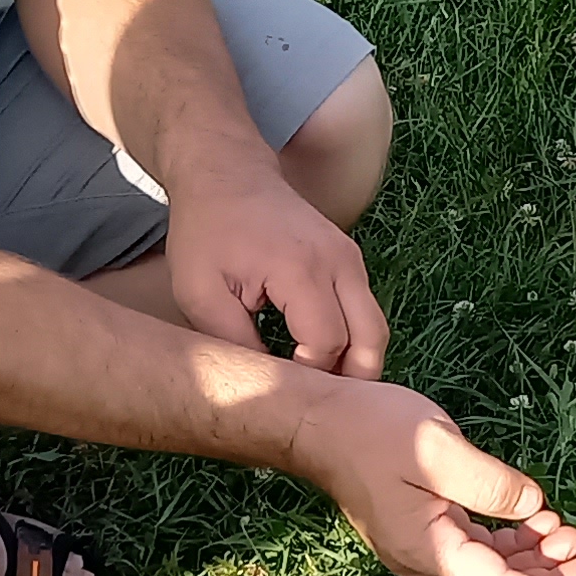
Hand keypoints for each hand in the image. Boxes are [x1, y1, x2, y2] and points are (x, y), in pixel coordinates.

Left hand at [165, 166, 387, 376]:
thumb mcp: (200, 292)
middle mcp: (339, 262)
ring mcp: (351, 258)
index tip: (278, 386)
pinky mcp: (350, 259)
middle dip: (349, 379)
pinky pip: (365, 311)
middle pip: (370, 341)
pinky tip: (321, 356)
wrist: (227, 173)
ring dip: (356, 361)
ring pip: (375, 328)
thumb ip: (235, 342)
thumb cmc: (206, 232)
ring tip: (320, 386)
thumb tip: (270, 387)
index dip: (307, 376)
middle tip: (316, 402)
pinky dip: (353, 339)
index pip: (326, 344)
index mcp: (301, 269)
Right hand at [286, 378, 575, 575]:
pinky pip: (475, 551)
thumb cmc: (371, 431)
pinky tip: (538, 525)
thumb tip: (534, 511)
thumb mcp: (441, 449)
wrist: (317, 424)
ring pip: (489, 572)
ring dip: (533, 563)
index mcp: (426, 548)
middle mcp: (423, 560)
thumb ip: (492, 484)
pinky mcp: (422, 531)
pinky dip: (510, 544)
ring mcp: (421, 549)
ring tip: (574, 542)